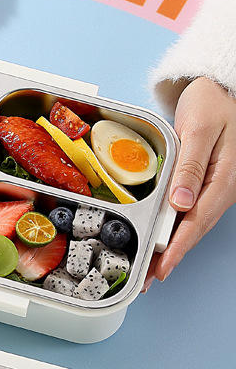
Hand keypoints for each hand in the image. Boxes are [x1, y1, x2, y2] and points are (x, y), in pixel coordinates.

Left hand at [146, 77, 235, 288]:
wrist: (222, 88)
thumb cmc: (213, 103)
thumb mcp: (199, 130)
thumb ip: (190, 167)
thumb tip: (181, 203)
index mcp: (223, 179)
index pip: (196, 222)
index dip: (176, 249)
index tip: (161, 269)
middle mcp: (220, 189)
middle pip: (192, 230)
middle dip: (168, 258)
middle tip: (145, 281)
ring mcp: (213, 188)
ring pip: (189, 225)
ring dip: (168, 249)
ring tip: (148, 271)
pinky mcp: (204, 185)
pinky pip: (188, 214)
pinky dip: (171, 231)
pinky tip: (158, 244)